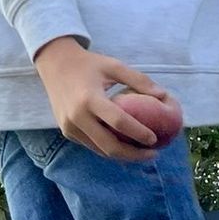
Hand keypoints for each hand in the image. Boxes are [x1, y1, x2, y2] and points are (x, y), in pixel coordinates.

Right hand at [31, 38, 178, 161]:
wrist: (54, 64)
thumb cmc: (88, 64)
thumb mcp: (113, 65)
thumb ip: (138, 80)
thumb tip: (164, 95)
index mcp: (89, 99)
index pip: (119, 122)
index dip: (139, 133)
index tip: (155, 139)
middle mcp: (77, 116)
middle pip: (109, 146)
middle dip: (134, 155)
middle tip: (153, 154)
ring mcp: (69, 126)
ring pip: (100, 150)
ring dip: (123, 155)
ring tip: (142, 153)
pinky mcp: (66, 131)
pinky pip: (91, 145)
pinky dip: (109, 148)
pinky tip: (124, 146)